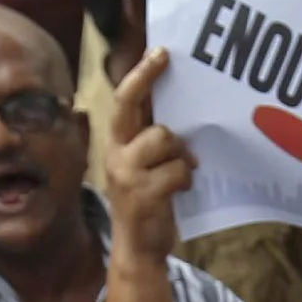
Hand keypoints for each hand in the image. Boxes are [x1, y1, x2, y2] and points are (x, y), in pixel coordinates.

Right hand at [104, 47, 193, 271]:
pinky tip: (181, 189)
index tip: (160, 51)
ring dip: (181, 153)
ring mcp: (125, 173)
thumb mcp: (147, 167)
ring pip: (164, 138)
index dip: (140, 74)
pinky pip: (177, 169)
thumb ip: (156, 141)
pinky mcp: (141, 193)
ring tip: (183, 169)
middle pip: (129, 105)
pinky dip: (186, 177)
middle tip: (164, 57)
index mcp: (118, 144)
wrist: (140, 250)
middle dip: (146, 77)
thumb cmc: (150, 203)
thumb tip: (184, 109)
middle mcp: (115, 153)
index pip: (124, 101)